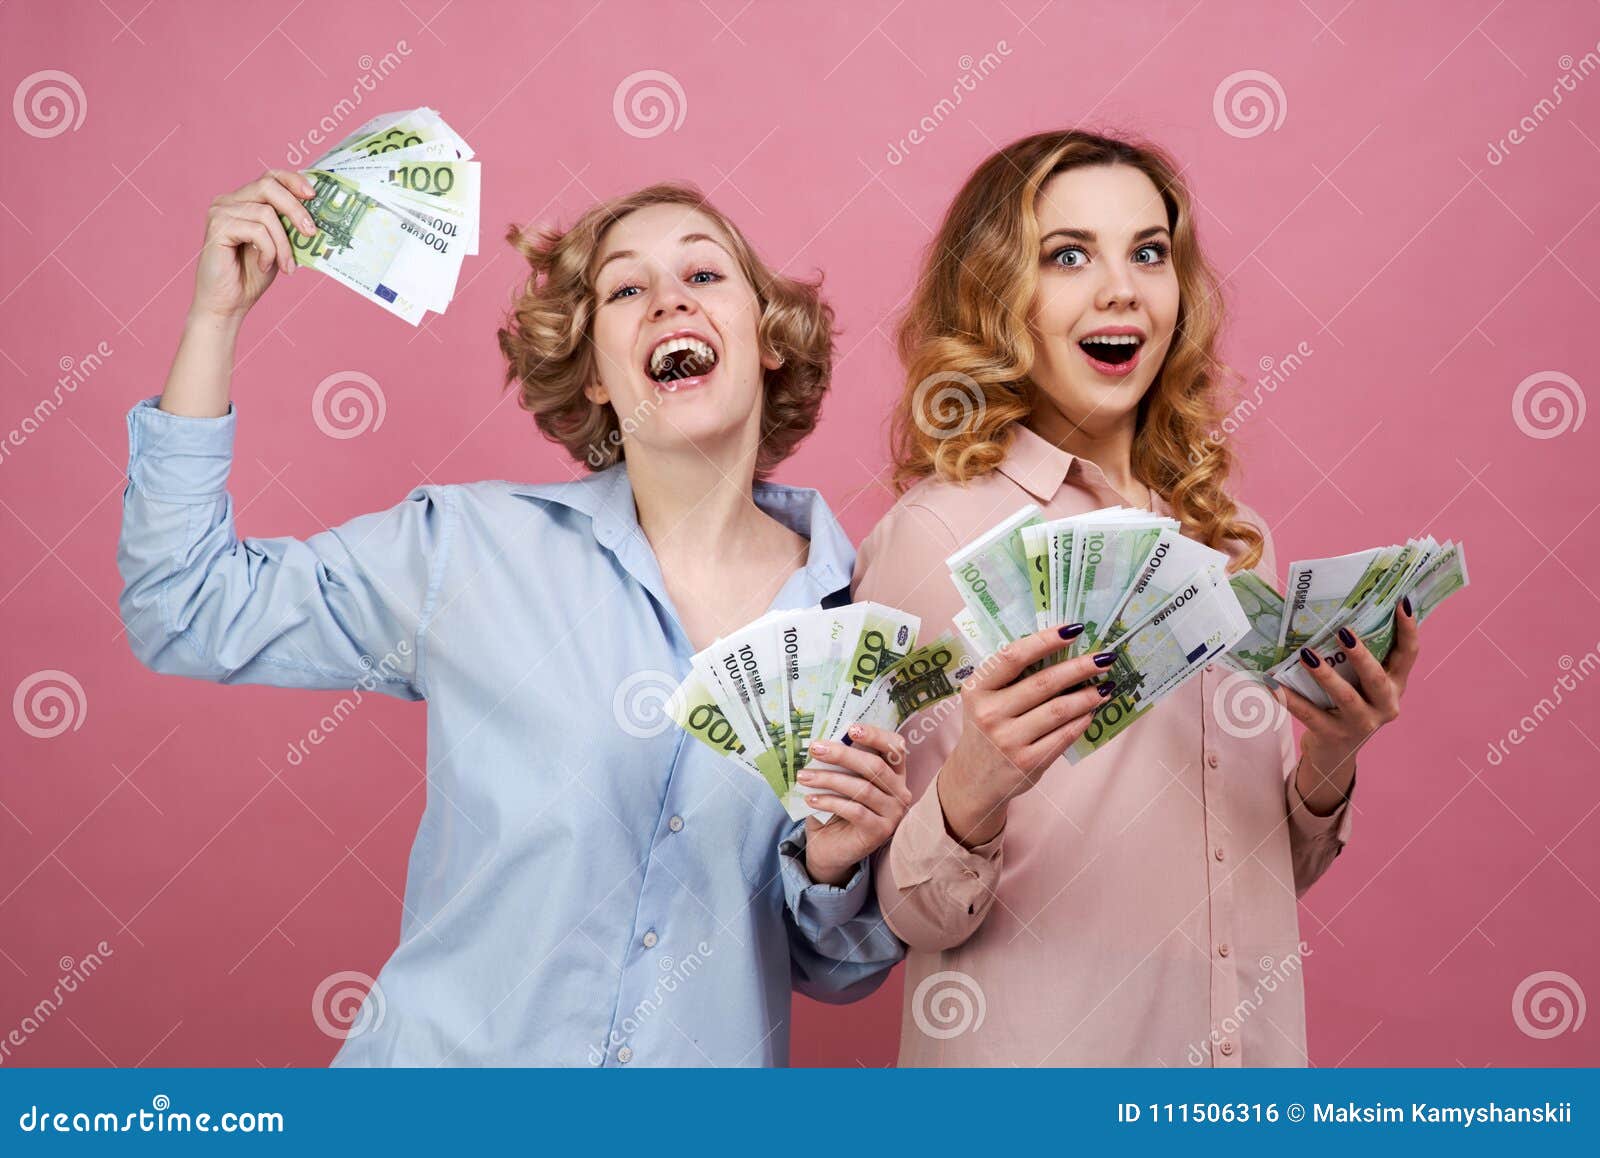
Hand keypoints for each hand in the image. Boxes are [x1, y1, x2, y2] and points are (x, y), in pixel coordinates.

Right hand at [191, 169, 318, 323]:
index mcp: (243, 201)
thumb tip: (317, 215)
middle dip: (296, 209)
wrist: (228, 303)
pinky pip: (257, 230)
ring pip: (266, 213)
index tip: (314, 195)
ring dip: (283, 243)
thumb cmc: (252, 275)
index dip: (293, 180)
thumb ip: (289, 226)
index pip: (270, 177)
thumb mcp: (278, 245)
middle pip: (268, 186)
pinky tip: (264, 265)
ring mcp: (220, 211)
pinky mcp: (217, 226)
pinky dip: (269, 251)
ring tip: (286, 265)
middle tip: (311, 233)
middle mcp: (229, 200)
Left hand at [798, 723, 911, 886]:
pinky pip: (855, 811)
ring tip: (803, 776)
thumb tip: (823, 741)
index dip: (876, 735)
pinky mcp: (880, 832)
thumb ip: (841, 763)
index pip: (895, 748)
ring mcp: (894, 814)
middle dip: (842, 754)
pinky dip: (830, 802)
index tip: (851, 729)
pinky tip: (811, 798)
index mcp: (895, 773)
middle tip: (815, 748)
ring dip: (829, 779)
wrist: (832, 848)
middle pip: (875, 767)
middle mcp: (900, 792)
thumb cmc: (836, 808)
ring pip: (862, 789)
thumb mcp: (841, 781)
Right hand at [937, 623, 1115, 847]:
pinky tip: (1091, 712)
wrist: (972, 780)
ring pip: (1059, 710)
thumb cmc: (984, 730)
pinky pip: (1063, 736)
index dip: (1045, 640)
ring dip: (1088, 696)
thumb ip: (1009, 679)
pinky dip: (1081, 721)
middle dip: (1080, 667)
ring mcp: (1008, 740)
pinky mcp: (1027, 763)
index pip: (1013, 657)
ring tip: (1106, 687)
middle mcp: (989, 713)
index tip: (1073, 629)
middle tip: (1105, 657)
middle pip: (1044, 683)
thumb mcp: (983, 700)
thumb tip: (1061, 652)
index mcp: (977, 689)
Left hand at [1275, 598, 1421, 810]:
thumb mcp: (1364, 684)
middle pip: (1376, 678)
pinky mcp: (1334, 735)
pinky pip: (1309, 714)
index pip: (1408, 654)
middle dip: (1361, 655)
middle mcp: (1385, 705)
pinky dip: (1289, 698)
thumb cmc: (1349, 705)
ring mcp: (1361, 723)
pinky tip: (1272, 684)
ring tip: (1307, 655)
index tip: (1401, 602)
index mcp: (1395, 685)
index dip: (1408, 629)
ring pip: (1345, 697)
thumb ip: (1361, 658)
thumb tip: (1341, 613)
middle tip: (1343, 632)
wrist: (1336, 754)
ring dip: (1325, 675)